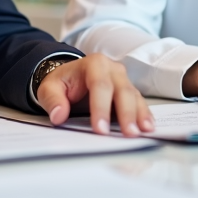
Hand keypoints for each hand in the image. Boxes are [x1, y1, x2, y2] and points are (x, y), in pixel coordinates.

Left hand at [36, 53, 153, 136]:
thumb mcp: (49, 88)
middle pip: (122, 90)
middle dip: (126, 113)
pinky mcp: (130, 91)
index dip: (101, 108)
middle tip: (128, 133)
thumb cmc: (62, 82)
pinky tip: (148, 127)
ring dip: (140, 115)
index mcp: (94, 64)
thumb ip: (52, 100)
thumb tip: (59, 115)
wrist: (71, 76)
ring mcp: (124, 80)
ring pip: (134, 96)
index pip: (100, 86)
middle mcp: (113, 69)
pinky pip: (139, 102)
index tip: (100, 129)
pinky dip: (144, 115)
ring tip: (144, 131)